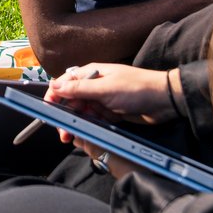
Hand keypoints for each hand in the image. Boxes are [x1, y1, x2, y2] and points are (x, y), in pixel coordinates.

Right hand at [46, 63, 174, 125]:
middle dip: (65, 116)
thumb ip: (79, 89)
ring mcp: (103, 100)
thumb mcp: (105, 89)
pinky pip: (95, 121)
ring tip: (72, 137)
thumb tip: (54, 86)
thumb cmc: (136, 88)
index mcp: (91, 74)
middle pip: (71, 101)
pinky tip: (88, 135)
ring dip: (77, 124)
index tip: (48, 111)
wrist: (164, 101)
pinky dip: (91, 127)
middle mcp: (94, 86)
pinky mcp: (111, 113)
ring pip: (82, 113)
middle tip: (63, 133)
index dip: (54, 96)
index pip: (64, 83)